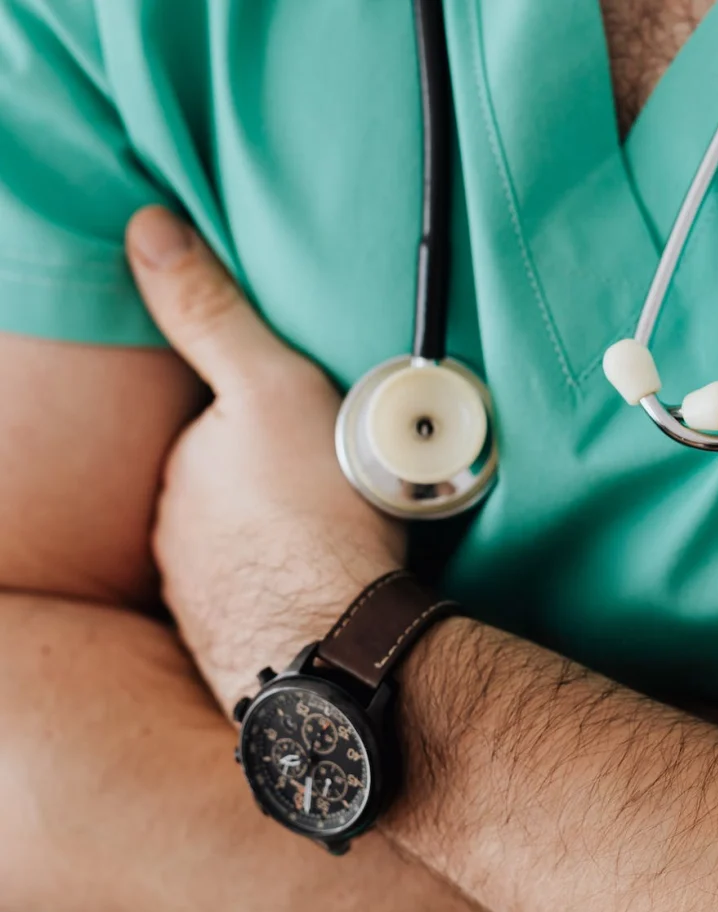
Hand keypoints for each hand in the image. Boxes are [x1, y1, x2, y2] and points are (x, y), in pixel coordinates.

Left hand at [127, 207, 403, 713]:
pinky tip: (320, 591)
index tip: (310, 439)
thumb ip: (210, 312)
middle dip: (264, 486)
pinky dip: (283, 590)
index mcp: (184, 469)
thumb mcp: (270, 387)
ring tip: (334, 542)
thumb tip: (147, 229)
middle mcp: (175, 535)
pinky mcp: (232, 644)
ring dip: (274, 541)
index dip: (263, 430)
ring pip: (238, 550)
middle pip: (224, 493)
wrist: (338, 637)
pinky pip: (257, 601)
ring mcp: (200, 595)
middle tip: (331, 488)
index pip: (212, 435)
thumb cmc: (316, 509)